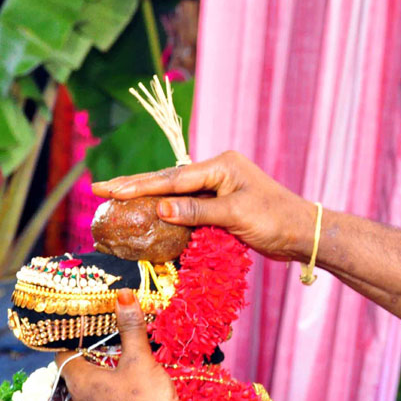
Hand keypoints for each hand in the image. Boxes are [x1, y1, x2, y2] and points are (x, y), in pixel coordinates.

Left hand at [57, 290, 184, 400]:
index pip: (64, 361)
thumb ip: (130, 328)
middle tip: (94, 368)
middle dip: (78, 380)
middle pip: (69, 391)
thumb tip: (122, 294)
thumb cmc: (145, 400)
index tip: (79, 341)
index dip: (70, 349)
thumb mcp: (141, 358)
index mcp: (84, 384)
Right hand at [92, 151, 310, 261]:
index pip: (173, 178)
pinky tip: (147, 216)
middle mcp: (217, 174)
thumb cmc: (276, 220)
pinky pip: (187, 209)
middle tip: (98, 190)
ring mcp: (219, 190)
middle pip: (168, 181)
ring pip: (175, 194)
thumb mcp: (235, 215)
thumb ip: (197, 211)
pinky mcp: (221, 208)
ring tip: (114, 199)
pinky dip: (167, 214)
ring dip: (146, 198)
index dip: (139, 185)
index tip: (109, 190)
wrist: (302, 234)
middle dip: (134, 186)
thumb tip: (160, 207)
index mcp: (221, 166)